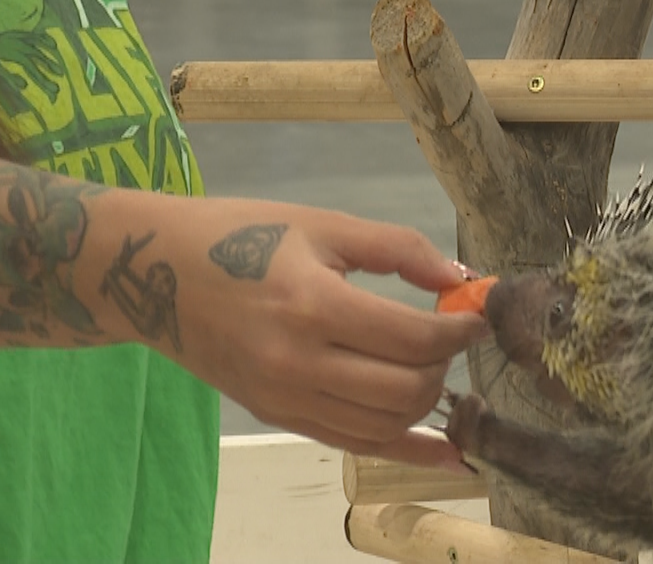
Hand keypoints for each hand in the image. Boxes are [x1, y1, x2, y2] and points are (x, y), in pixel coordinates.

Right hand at [162, 199, 489, 469]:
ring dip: (426, 402)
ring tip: (432, 366)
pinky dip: (403, 447)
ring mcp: (284, 398)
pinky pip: (353, 444)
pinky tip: (444, 450)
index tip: (480, 316)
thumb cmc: (240, 236)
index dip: (460, 330)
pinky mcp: (277, 416)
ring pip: (383, 425)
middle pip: (404, 390)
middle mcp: (298, 364)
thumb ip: (399, 249)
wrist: (150, 275)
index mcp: (313, 306)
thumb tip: (461, 278)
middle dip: (444, 366)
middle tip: (450, 337)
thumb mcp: (324, 225)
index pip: (412, 338)